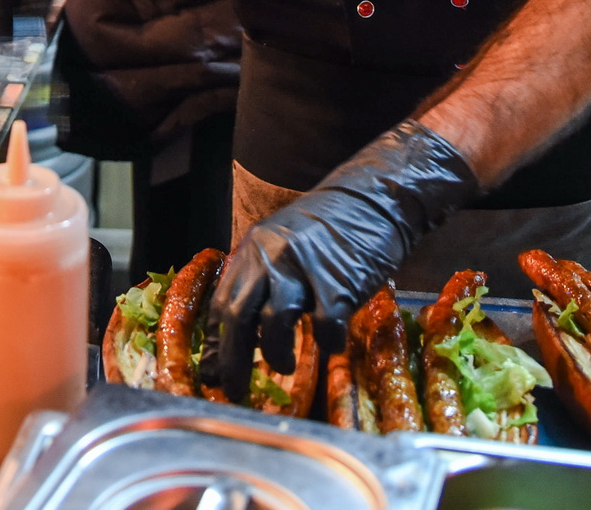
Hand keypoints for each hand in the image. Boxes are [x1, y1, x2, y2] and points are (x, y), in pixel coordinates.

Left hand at [199, 120, 479, 396]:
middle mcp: (270, 257)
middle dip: (233, 363)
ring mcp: (303, 269)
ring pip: (273, 325)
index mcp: (252, 250)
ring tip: (283, 366)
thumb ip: (261, 280)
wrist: (375, 197)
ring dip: (276, 355)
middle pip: (237, 318)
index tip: (215, 374)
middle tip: (235, 392)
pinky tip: (331, 345)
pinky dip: (327, 344)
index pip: (221, 304)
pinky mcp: (339, 282)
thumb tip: (243, 333)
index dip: (216, 346)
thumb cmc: (331, 226)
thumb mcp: (282, 244)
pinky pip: (324, 327)